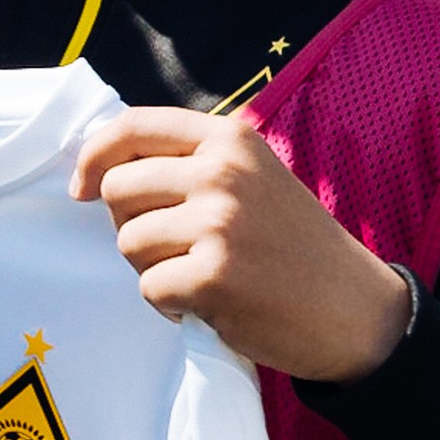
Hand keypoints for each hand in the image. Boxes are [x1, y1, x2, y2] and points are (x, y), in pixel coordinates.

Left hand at [72, 106, 413, 381]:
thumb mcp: (254, 178)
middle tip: (171, 250)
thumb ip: (192, 163)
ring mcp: (218, 223)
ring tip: (199, 278)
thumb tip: (102, 171)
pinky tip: (207, 305)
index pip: (133, 126)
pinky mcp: (214, 277)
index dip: (95, 156)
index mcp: (229, 138)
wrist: (358, 312)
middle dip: (130, 224)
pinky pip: (150, 287)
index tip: (81, 186)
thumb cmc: (295, 246)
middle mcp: (221, 172)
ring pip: (128, 241)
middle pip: (118, 188)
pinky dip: (169, 304)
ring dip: (153, 269)